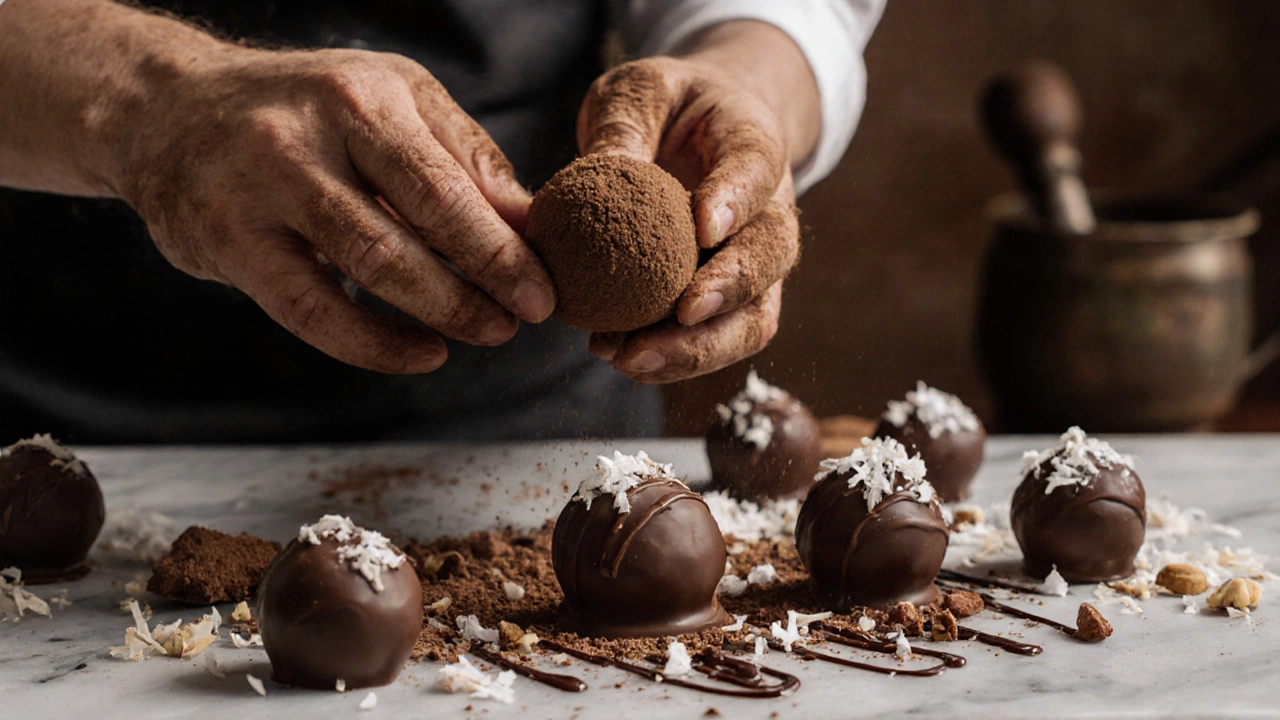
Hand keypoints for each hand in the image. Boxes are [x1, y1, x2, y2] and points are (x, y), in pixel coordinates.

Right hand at [117, 47, 556, 373]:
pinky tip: (420, 353)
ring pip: (364, 267)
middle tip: (521, 322)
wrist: (168, 109)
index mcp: (361, 95)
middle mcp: (306, 136)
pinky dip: (371, 342)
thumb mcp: (390, 101)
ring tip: (484, 335)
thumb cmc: (307, 108)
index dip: (501, 247)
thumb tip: (532, 225)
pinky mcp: (224, 240)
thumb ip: (462, 157)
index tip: (542, 291)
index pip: (446, 183)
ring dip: (438, 312)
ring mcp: (258, 189)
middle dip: (479, 284)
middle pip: (409, 228)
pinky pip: (309, 309)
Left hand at [579, 55, 799, 382]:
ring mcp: (755, 264)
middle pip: (769, 259)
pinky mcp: (728, 302)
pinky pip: (714, 341)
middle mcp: (770, 211)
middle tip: (681, 315)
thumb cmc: (669, 107)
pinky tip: (621, 357)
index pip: (756, 172)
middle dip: (728, 294)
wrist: (701, 132)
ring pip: (752, 319)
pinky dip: (673, 359)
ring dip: (699, 349)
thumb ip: (623, 128)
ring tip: (633, 359)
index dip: (735, 202)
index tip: (704, 227)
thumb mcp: (639, 92)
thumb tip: (594, 176)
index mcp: (755, 143)